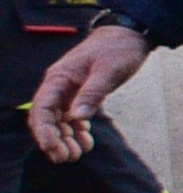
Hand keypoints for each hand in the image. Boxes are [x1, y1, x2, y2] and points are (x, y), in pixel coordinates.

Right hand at [27, 22, 148, 162]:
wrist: (130, 35)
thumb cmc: (118, 49)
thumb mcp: (108, 71)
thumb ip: (92, 93)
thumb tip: (77, 117)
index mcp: (59, 78)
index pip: (42, 108)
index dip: (43, 130)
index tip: (51, 148)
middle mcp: (60, 86)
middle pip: (47, 118)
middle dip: (53, 140)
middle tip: (66, 158)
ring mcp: (70, 91)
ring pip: (59, 120)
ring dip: (64, 138)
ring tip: (77, 155)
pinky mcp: (82, 94)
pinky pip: (73, 117)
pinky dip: (77, 130)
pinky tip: (86, 142)